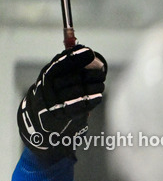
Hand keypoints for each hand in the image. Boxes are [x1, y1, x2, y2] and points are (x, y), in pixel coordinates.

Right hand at [17, 45, 106, 162]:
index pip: (60, 64)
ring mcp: (54, 106)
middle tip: (102, 70)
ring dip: (93, 85)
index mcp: (45, 78)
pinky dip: (91, 100)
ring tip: (101, 82)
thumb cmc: (55, 99)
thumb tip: (88, 53)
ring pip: (77, 91)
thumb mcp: (56, 82)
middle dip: (89, 72)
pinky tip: (99, 95)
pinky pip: (79, 108)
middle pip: (71, 78)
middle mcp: (47, 91)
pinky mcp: (63, 119)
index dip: (75, 57)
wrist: (42, 128)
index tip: (89, 51)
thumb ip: (69, 69)